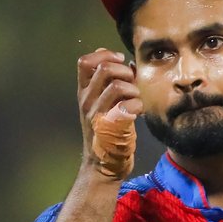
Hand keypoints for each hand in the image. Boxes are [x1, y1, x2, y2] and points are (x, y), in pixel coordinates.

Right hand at [77, 48, 142, 177]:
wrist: (103, 166)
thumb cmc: (107, 132)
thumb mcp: (101, 104)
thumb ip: (108, 82)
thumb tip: (120, 60)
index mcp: (84, 93)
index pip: (84, 62)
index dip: (104, 55)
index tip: (119, 61)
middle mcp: (87, 101)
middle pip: (104, 69)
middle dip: (124, 70)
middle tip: (131, 82)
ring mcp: (97, 115)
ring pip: (118, 86)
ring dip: (133, 89)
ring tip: (135, 99)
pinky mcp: (111, 128)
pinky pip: (128, 106)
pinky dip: (138, 105)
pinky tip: (138, 112)